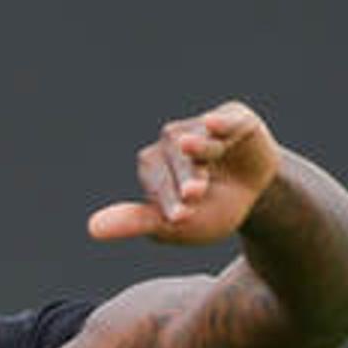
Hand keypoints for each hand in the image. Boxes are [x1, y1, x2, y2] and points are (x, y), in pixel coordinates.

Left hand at [86, 100, 281, 246]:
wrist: (256, 196)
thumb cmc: (210, 211)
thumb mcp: (177, 225)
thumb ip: (136, 223)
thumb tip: (91, 228)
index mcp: (154, 167)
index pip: (157, 182)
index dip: (168, 200)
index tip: (178, 219)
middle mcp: (174, 142)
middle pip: (176, 159)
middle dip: (185, 179)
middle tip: (192, 196)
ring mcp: (204, 128)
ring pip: (199, 138)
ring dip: (201, 155)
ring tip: (203, 176)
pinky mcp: (235, 118)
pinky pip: (227, 118)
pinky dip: (221, 122)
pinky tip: (213, 123)